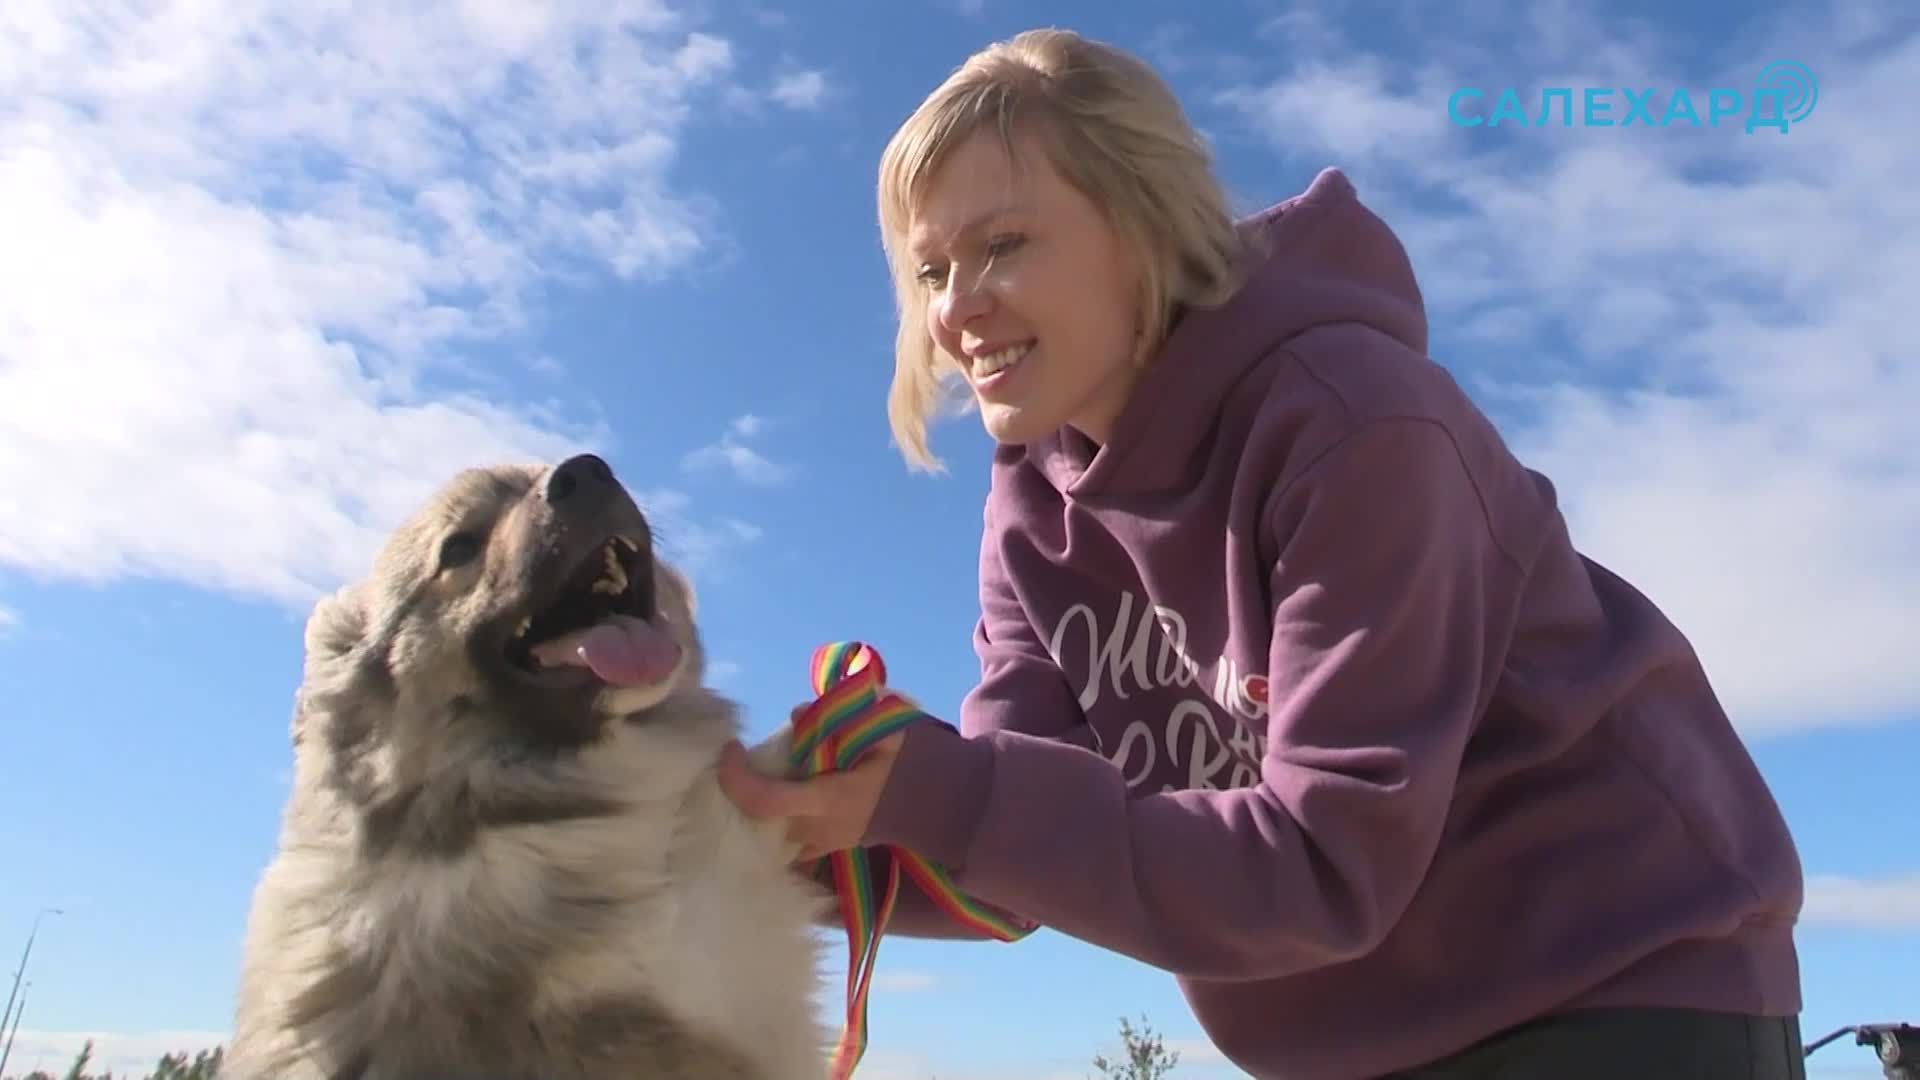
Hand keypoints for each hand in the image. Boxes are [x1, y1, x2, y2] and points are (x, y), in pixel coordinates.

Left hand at [716, 715, 905, 864]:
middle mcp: (819, 830)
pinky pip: (785, 841)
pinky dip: (770, 821)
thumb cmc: (905, 762)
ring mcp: (821, 844)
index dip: (738, 777)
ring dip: (754, 806)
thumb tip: (798, 715)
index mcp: (831, 800)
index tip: (731, 748)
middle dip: (741, 788)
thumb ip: (840, 718)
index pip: (768, 800)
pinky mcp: (823, 848)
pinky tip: (770, 796)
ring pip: (769, 833)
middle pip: (758, 818)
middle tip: (742, 757)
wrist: (934, 802)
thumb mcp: (882, 728)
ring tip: (755, 774)